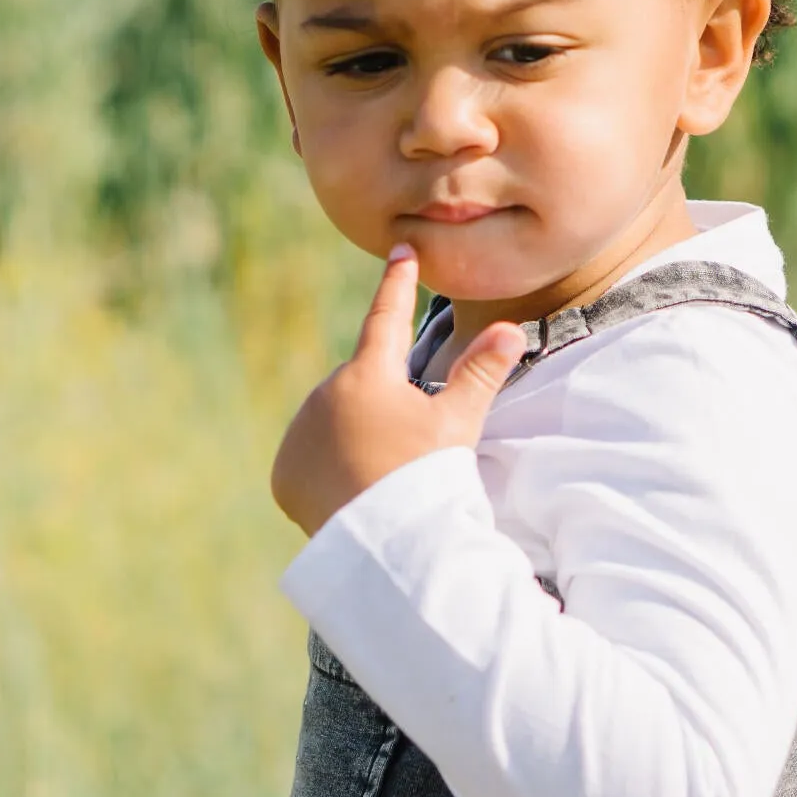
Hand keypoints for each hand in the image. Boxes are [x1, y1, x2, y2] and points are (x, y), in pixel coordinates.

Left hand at [271, 244, 528, 538]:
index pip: (387, 317)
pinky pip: (311, 458)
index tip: (401, 251)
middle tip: (408, 448)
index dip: (398, 284)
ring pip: (333, 421)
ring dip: (354, 435)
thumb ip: (480, 373)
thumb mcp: (458, 424)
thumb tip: (512, 329)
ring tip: (383, 476)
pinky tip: (354, 492)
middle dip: (382, 403)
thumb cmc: (426, 478)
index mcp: (368, 375)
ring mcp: (299, 434)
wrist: (383, 546)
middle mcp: (324, 395)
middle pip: (361, 386)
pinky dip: (330, 468)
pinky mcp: (285, 473)